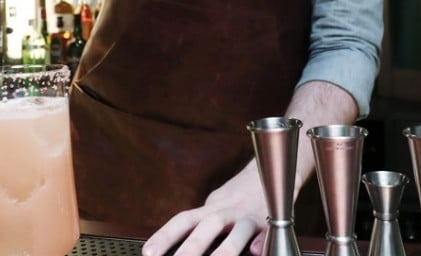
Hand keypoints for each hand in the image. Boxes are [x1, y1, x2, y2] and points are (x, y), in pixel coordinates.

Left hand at [142, 165, 267, 255]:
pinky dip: (263, 243)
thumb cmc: (238, 198)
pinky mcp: (270, 222)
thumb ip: (200, 226)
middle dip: (191, 249)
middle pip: (206, 227)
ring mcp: (248, 217)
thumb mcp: (215, 207)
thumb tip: (174, 244)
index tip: (148, 252)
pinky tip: (257, 251)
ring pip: (237, 232)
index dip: (165, 236)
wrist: (272, 172)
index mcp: (210, 209)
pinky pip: (269, 232)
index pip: (183, 220)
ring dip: (225, 251)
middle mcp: (227, 211)